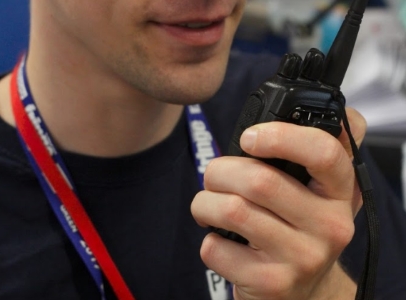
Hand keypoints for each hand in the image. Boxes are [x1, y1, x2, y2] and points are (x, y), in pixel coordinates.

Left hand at [191, 107, 366, 298]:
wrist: (303, 293)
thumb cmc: (299, 229)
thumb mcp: (318, 191)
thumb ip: (312, 151)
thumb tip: (296, 107)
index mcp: (339, 192)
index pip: (322, 152)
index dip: (280, 136)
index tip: (249, 138)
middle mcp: (328, 226)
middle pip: (258, 180)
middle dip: (219, 171)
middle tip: (215, 177)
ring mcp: (301, 257)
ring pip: (231, 210)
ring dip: (205, 203)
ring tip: (210, 206)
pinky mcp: (271, 283)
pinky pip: (215, 248)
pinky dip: (207, 239)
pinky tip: (221, 240)